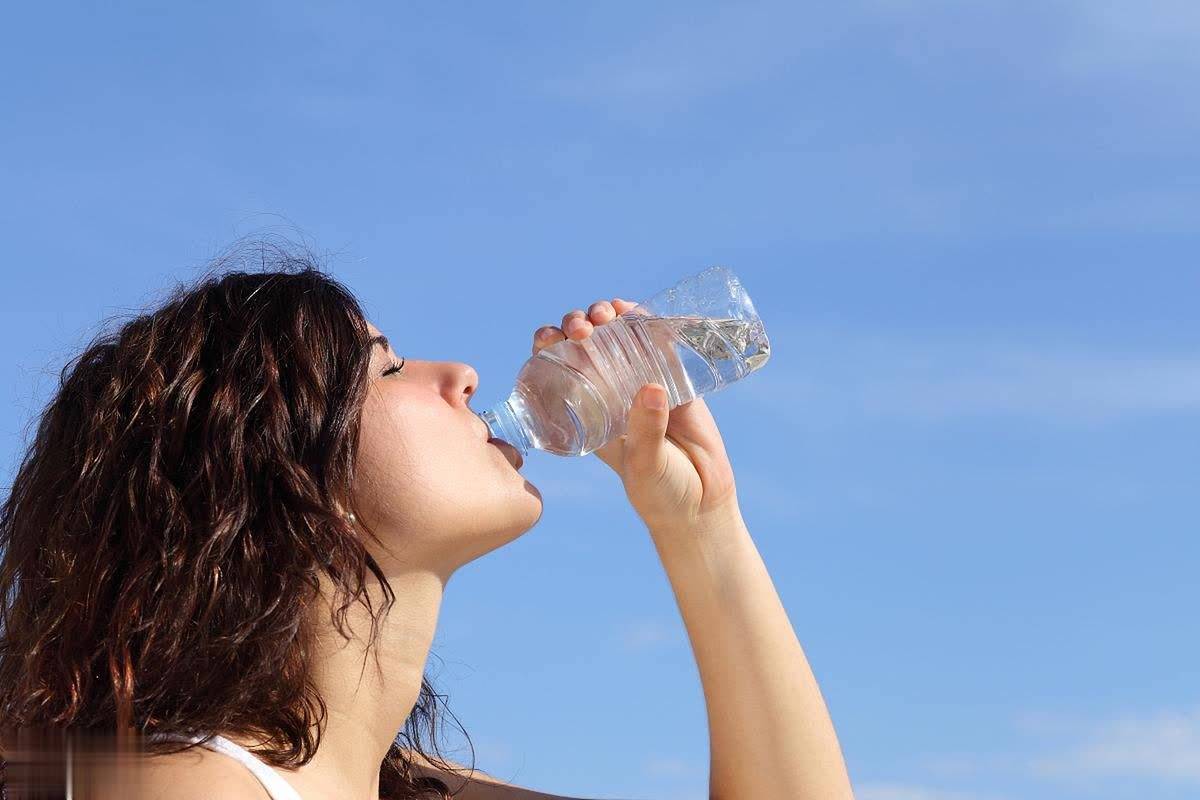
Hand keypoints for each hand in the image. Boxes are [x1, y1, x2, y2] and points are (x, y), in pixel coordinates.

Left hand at [532, 298, 739, 533]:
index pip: (558, 370)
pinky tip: (638, 309)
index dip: (548, 346)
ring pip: (619, 336)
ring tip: (608, 313)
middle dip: (578, 325)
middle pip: (586, 345)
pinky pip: (658, 342)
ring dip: (608, 316)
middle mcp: (611, 392)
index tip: (549, 337)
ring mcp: (642, 382)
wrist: (701, 504)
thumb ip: (646, 430)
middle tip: (583, 328)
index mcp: (588, 412)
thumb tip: (651, 388)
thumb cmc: (660, 492)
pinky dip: (648, 321)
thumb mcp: (644, 465)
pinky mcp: (675, 379)